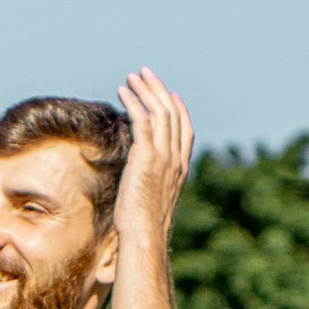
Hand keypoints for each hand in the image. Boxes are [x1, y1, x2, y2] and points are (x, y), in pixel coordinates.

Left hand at [113, 69, 192, 252]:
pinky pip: (142, 120)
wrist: (144, 235)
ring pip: (159, 112)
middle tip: (146, 74)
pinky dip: (133, 102)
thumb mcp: (151, 200)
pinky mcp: (146, 156)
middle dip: (159, 90)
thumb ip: (150, 183)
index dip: (179, 110)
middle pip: (173, 114)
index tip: (170, 95)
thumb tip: (138, 180)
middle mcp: (176, 159)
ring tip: (132, 77)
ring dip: (145, 90)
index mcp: (181, 169)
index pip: (186, 130)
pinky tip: (123, 92)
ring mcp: (163, 157)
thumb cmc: (143, 226)